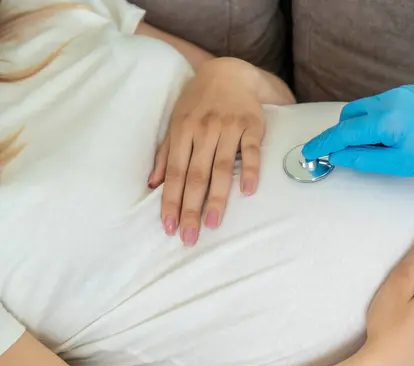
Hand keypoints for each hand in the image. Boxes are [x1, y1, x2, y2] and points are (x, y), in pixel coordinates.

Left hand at [148, 58, 264, 246]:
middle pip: (197, 175)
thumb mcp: (177, 122)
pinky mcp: (252, 125)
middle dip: (191, 208)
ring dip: (217, 197)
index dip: (172, 201)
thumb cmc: (198, 102)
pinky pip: (252, 151)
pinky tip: (248, 192)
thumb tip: (152, 184)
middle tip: (189, 236)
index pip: (176, 173)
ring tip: (212, 223)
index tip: (169, 227)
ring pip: (222, 167)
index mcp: (183, 131)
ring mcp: (229, 128)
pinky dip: (250, 170)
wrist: (230, 73)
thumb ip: (166, 153)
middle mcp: (204, 131)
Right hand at [302, 85, 413, 176]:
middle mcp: (388, 100)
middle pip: (348, 116)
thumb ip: (362, 159)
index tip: (309, 153)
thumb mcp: (398, 164)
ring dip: (358, 126)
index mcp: (385, 120)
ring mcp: (399, 93)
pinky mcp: (408, 91)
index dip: (322, 144)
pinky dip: (373, 119)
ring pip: (363, 108)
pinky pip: (379, 104)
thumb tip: (336, 156)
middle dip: (341, 134)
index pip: (342, 132)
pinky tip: (388, 134)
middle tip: (346, 155)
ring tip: (374, 147)